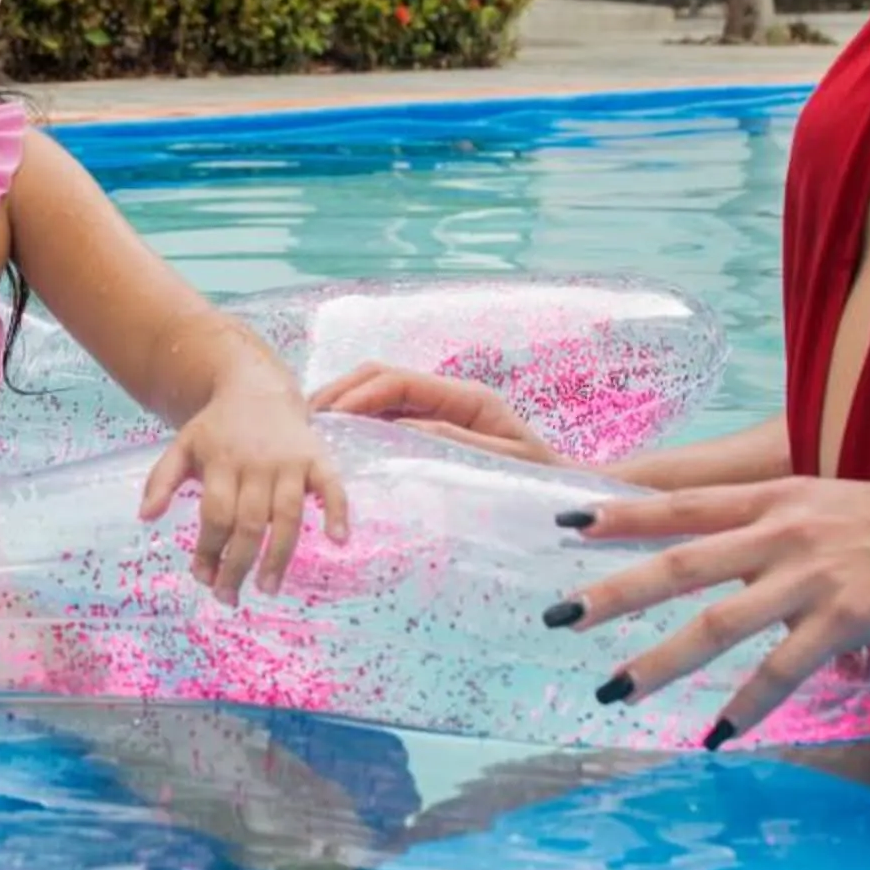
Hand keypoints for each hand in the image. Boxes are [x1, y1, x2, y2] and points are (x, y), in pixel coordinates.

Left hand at [140, 380, 351, 603]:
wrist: (257, 387)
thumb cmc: (218, 428)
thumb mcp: (182, 446)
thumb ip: (161, 479)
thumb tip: (145, 517)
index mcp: (222, 461)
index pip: (216, 515)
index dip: (209, 550)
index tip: (203, 579)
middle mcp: (257, 463)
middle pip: (249, 522)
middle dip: (238, 564)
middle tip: (230, 597)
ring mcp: (290, 462)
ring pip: (287, 515)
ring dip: (279, 555)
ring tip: (268, 588)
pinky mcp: (317, 457)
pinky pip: (331, 486)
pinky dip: (337, 511)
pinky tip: (338, 539)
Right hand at [308, 361, 559, 467]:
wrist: (563, 491)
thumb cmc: (539, 482)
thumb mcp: (503, 465)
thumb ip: (457, 444)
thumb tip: (407, 430)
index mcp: (467, 398)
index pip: (400, 382)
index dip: (360, 395)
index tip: (330, 418)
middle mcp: (450, 397)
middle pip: (382, 377)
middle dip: (342, 392)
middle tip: (306, 420)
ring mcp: (439, 410)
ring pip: (379, 394)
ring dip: (344, 405)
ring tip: (312, 429)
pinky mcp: (434, 428)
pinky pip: (388, 418)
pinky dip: (359, 424)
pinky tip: (338, 442)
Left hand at [554, 477, 869, 745]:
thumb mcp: (826, 505)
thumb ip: (772, 524)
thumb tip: (724, 555)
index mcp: (773, 498)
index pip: (682, 505)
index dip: (621, 513)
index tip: (564, 523)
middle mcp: (782, 530)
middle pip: (679, 562)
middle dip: (614, 592)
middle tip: (558, 616)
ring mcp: (812, 575)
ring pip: (717, 622)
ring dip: (660, 660)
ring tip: (613, 690)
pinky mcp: (845, 617)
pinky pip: (780, 670)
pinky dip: (744, 705)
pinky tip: (715, 735)